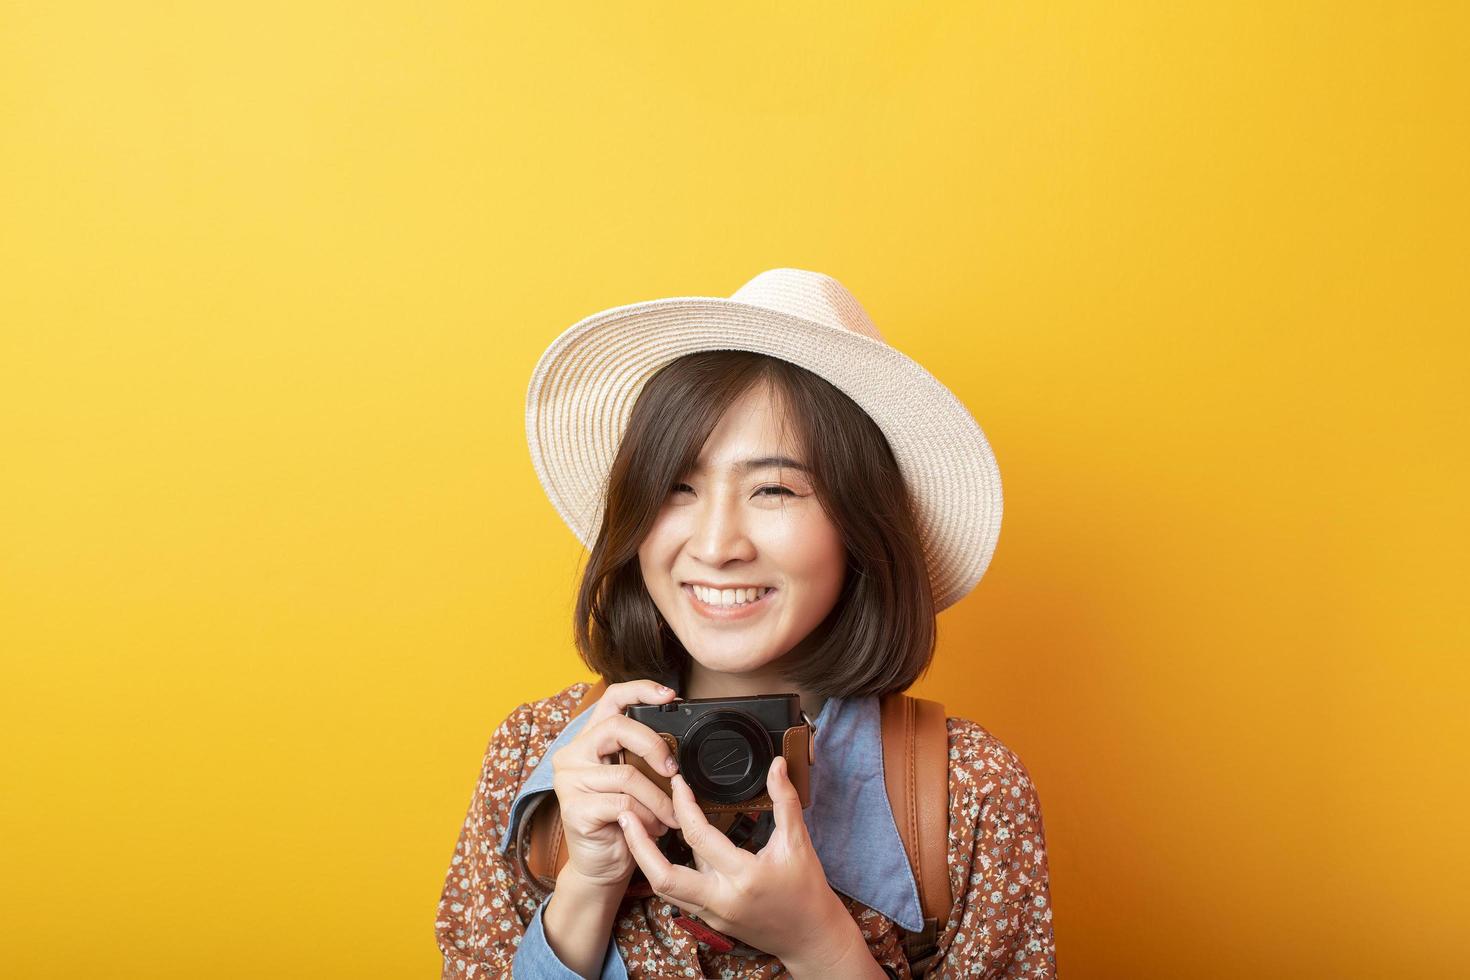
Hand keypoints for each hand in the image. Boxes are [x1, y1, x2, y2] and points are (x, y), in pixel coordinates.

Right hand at [549, 679, 682, 888]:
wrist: (601, 865)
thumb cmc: (621, 820)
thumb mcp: (633, 780)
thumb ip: (642, 756)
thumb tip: (677, 741)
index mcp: (588, 740)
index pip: (611, 699)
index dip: (641, 690)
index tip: (669, 696)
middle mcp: (572, 755)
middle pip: (618, 728)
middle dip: (655, 747)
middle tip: (673, 771)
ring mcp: (569, 781)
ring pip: (628, 775)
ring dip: (658, 800)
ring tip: (668, 818)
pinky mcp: (574, 808)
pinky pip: (623, 804)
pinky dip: (646, 818)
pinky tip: (651, 829)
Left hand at [616, 754, 858, 967]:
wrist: (810, 937)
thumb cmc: (806, 892)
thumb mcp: (799, 843)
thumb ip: (785, 801)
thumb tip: (777, 765)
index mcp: (743, 876)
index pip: (700, 837)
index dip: (684, 806)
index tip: (678, 784)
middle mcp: (721, 898)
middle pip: (663, 875)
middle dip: (639, 844)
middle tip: (626, 814)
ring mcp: (712, 912)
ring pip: (664, 888)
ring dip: (645, 858)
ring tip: (632, 828)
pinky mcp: (709, 918)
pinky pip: (678, 893)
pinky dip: (663, 870)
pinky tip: (657, 849)